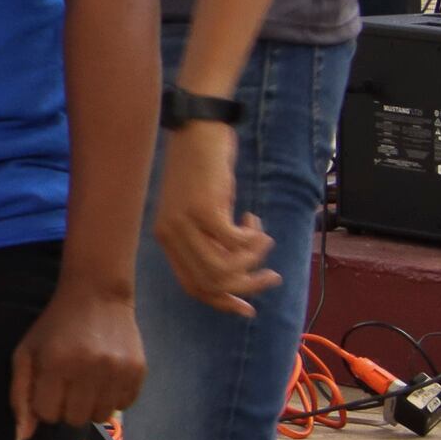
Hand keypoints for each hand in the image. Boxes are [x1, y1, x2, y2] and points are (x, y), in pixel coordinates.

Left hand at [8, 283, 145, 439]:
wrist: (97, 296)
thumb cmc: (55, 327)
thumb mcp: (27, 353)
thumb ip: (20, 395)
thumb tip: (22, 438)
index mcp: (57, 363)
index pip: (47, 413)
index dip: (44, 403)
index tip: (47, 386)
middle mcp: (90, 369)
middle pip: (74, 419)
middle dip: (66, 406)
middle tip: (67, 383)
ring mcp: (117, 371)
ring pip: (100, 417)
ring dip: (89, 405)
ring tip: (86, 380)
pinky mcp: (139, 371)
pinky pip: (123, 406)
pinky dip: (112, 398)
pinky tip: (105, 376)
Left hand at [151, 121, 278, 315]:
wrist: (197, 131)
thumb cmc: (204, 171)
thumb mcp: (203, 211)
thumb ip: (212, 241)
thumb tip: (238, 272)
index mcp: (167, 239)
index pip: (193, 286)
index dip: (222, 302)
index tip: (249, 308)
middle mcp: (171, 234)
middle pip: (212, 282)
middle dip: (248, 286)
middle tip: (272, 276)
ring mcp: (185, 223)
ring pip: (225, 267)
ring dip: (253, 259)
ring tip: (264, 240)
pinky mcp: (204, 209)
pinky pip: (236, 242)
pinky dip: (253, 238)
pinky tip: (253, 219)